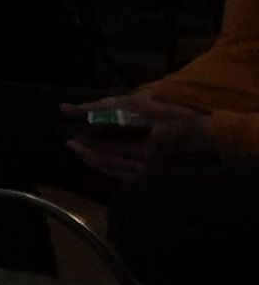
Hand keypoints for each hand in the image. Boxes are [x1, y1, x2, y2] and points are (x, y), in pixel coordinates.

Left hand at [80, 105, 224, 186]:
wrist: (213, 141)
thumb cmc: (182, 121)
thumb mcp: (152, 108)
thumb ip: (118, 106)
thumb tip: (89, 105)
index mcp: (145, 151)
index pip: (107, 149)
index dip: (87, 143)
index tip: (71, 134)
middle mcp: (146, 168)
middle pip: (108, 164)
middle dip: (87, 154)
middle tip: (71, 145)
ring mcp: (152, 176)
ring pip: (117, 174)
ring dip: (97, 164)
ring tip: (83, 154)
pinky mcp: (157, 178)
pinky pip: (129, 179)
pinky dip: (113, 171)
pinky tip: (105, 165)